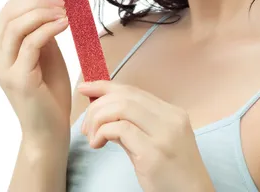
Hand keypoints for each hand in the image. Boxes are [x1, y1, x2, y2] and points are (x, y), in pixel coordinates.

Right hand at [0, 0, 71, 144]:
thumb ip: (40, 21)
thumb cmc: (48, 89)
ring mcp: (4, 68)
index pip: (8, 9)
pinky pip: (32, 43)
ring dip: (44, 12)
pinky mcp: (19, 79)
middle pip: (10, 13)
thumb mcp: (46, 47)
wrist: (50, 128)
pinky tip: (66, 24)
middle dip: (38, 1)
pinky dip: (50, 28)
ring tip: (66, 10)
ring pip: (18, 26)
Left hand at [78, 81, 214, 191]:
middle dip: (97, 106)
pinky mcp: (153, 153)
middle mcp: (170, 118)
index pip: (133, 90)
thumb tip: (104, 112)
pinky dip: (103, 132)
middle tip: (86, 125)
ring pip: (121, 108)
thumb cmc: (173, 173)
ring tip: (92, 137)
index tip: (86, 88)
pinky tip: (98, 144)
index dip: (106, 86)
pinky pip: (120, 129)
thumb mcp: (157, 142)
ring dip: (98, 119)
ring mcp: (163, 135)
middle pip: (125, 96)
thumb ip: (134, 125)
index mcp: (172, 113)